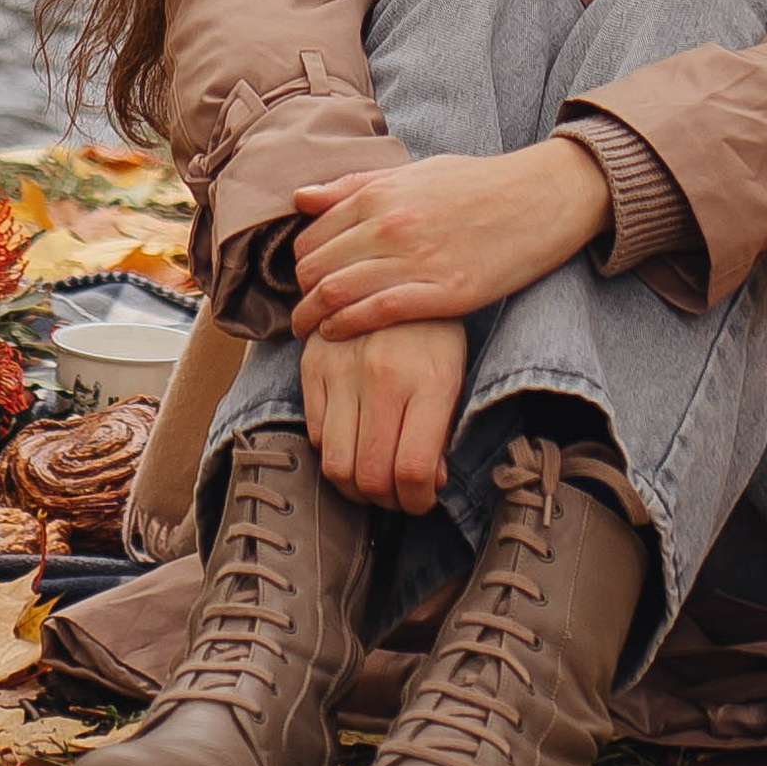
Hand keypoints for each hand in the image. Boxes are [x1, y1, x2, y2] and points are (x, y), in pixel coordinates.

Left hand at [290, 140, 610, 340]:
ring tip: (308, 331)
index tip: (306, 278)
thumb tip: (300, 198)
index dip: (301, 262)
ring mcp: (416, 259)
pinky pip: (377, 313)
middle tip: (304, 308)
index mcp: (382, 192)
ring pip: (338, 293)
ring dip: (313, 317)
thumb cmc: (478, 183)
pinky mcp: (443, 292)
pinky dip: (347, 327)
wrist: (541, 197)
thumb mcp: (415, 171)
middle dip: (302, 293)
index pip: (313, 234)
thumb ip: (356, 185)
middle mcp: (391, 224)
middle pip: (317, 267)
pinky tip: (337, 335)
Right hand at [298, 318, 466, 511]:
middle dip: (385, 501)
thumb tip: (425, 484)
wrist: (394, 264)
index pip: (411, 470)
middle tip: (397, 494)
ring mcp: (342, 369)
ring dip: (355, 486)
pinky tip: (354, 440)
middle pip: (369, 477)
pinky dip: (333, 451)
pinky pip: (314, 434)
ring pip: (335, 466)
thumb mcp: (453, 373)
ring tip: (373, 476)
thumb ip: (440, 431)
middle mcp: (381, 376)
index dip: (416, 501)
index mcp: (428, 380)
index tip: (421, 499)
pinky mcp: (313, 364)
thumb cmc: (433, 327)